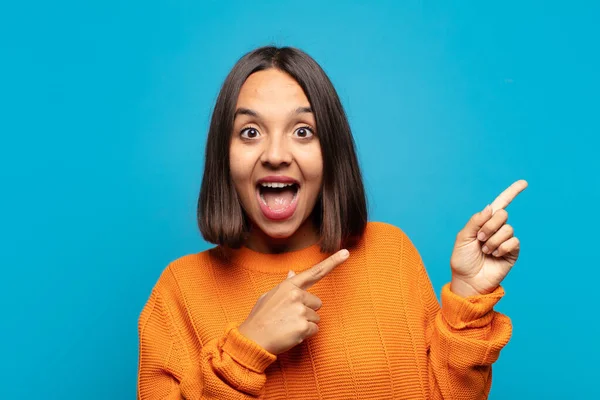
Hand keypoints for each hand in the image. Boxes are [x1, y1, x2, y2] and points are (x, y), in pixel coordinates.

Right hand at [238, 249, 349, 354]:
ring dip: (305, 323)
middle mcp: (296, 295)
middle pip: (317, 303)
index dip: (332, 262)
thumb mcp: (269, 296)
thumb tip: (293, 273)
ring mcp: (300, 310)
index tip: (346, 253)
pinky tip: (290, 334)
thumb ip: (285, 285)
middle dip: (307, 310)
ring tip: (287, 326)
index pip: (314, 272)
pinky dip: (305, 334)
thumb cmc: (260, 318)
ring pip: (316, 318)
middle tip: (288, 318)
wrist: (252, 340)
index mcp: (288, 286)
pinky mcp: (304, 326)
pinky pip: (314, 330)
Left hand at [450, 180, 527, 296]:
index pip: (500, 204)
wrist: (468, 280)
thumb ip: (476, 221)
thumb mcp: (463, 237)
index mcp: (484, 223)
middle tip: (480, 240)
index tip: (524, 183)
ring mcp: (505, 240)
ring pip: (507, 229)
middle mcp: (496, 229)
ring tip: (486, 251)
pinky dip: (501, 248)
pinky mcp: (512, 252)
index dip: (512, 192)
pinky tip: (495, 256)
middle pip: (502, 214)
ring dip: (493, 241)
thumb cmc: (463, 260)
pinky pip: (513, 241)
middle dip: (488, 227)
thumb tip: (491, 207)